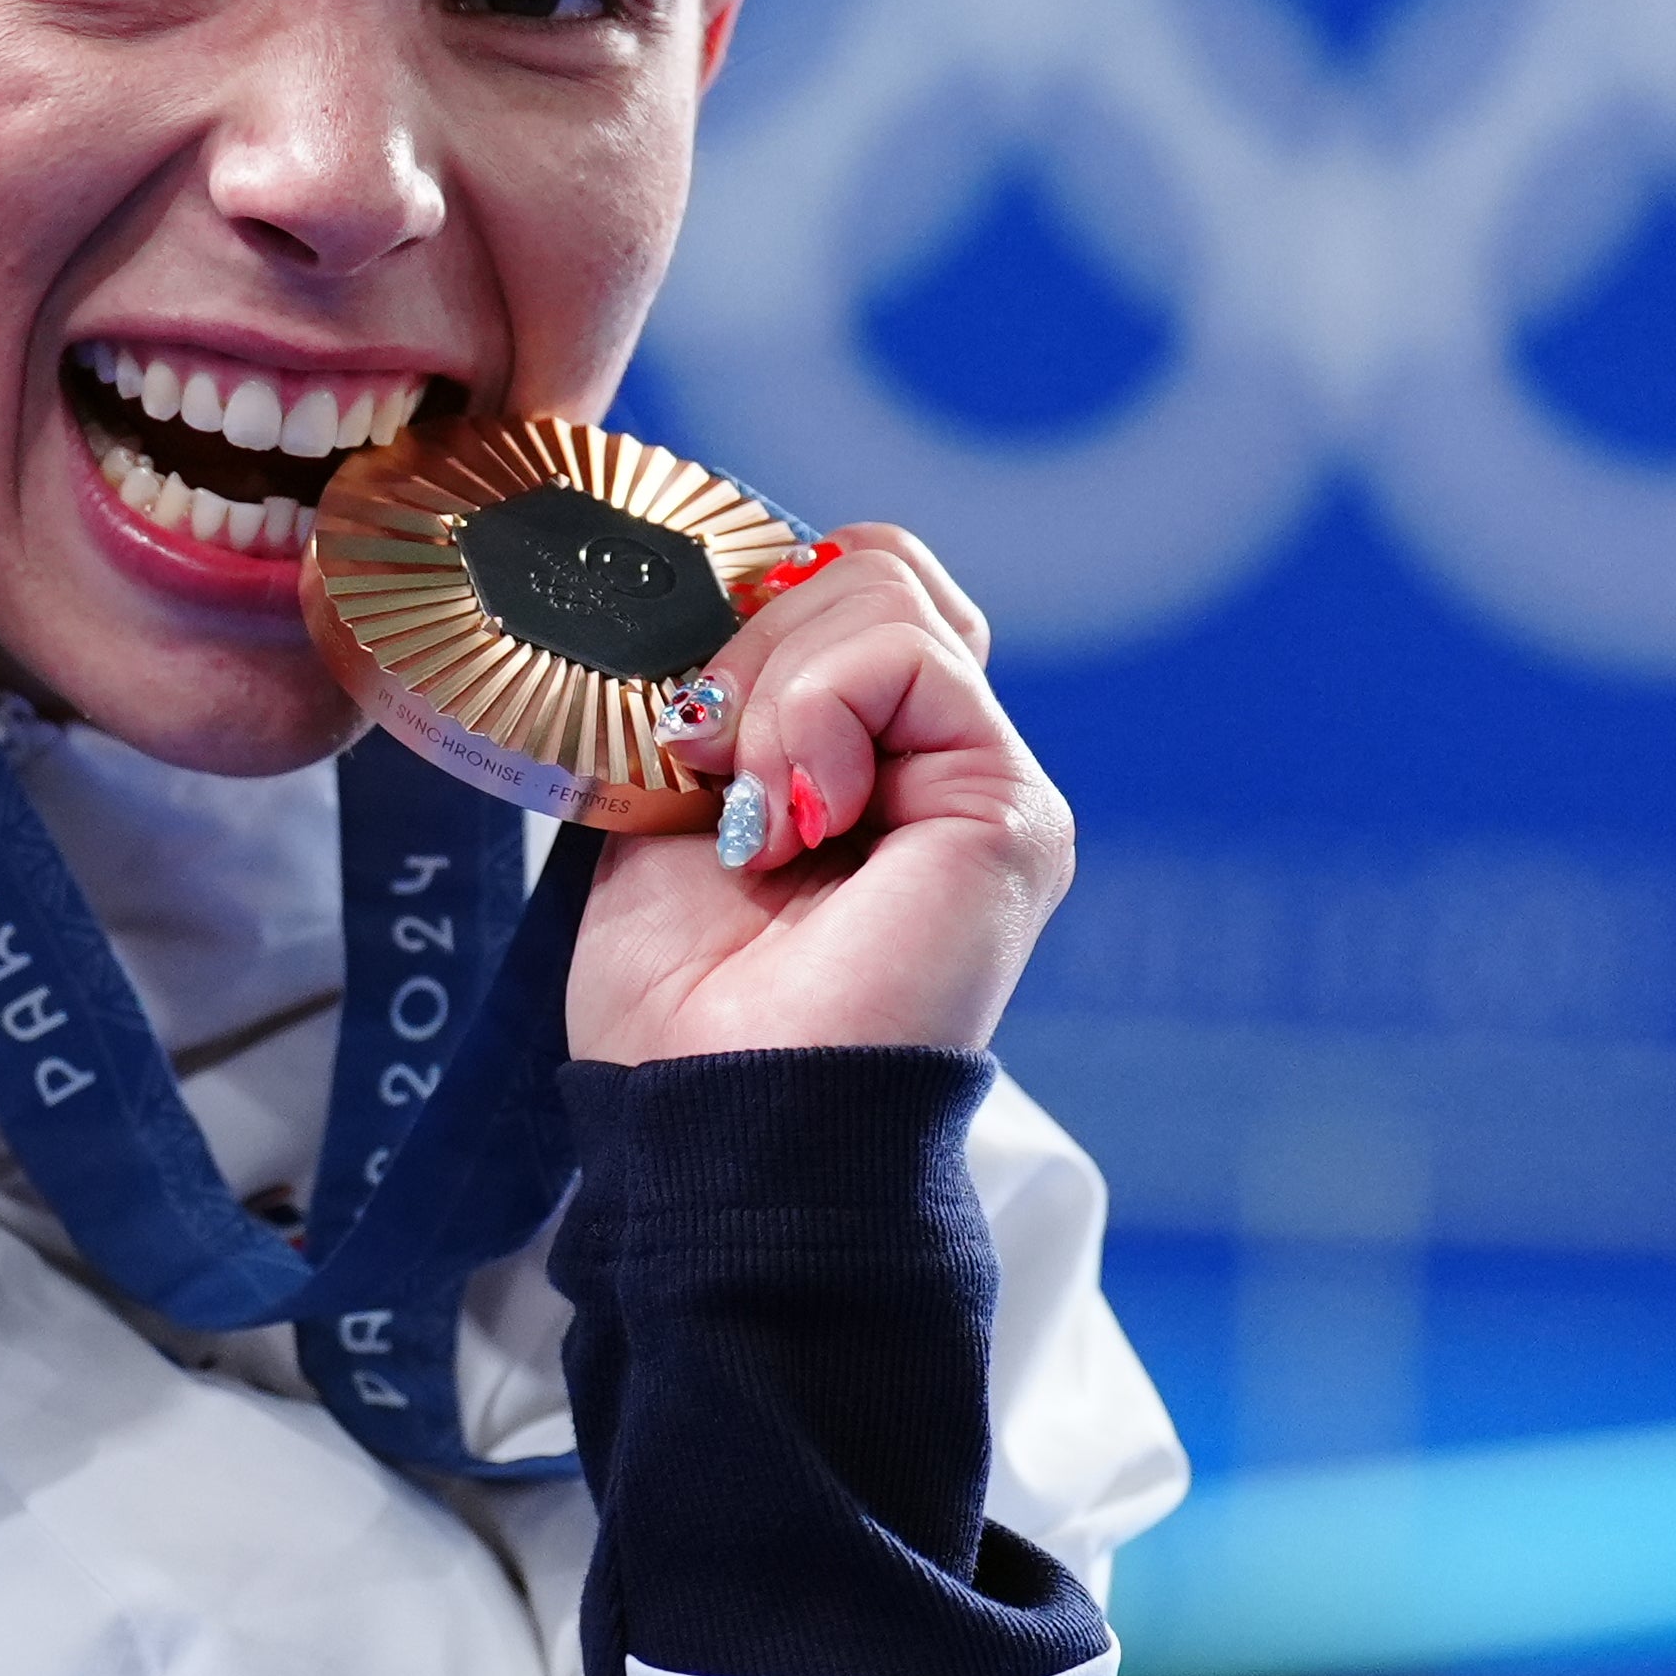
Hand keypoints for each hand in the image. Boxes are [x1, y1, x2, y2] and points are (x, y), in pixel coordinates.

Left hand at [565, 523, 1070, 1062]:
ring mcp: (985, 781)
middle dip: (748, 639)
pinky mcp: (1012, 806)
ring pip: (886, 587)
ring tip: (751, 819)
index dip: (744, 607)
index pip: (841, 584)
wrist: (710, 1110)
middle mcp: (938, 763)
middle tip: (699, 763)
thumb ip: (710, 699)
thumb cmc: (675, 1000)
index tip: (673, 712)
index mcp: (864, 759)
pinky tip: (796, 828)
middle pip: (871, 564)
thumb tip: (711, 597)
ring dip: (771, 690)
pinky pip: (906, 654)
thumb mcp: (663, 806)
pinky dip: (811, 717)